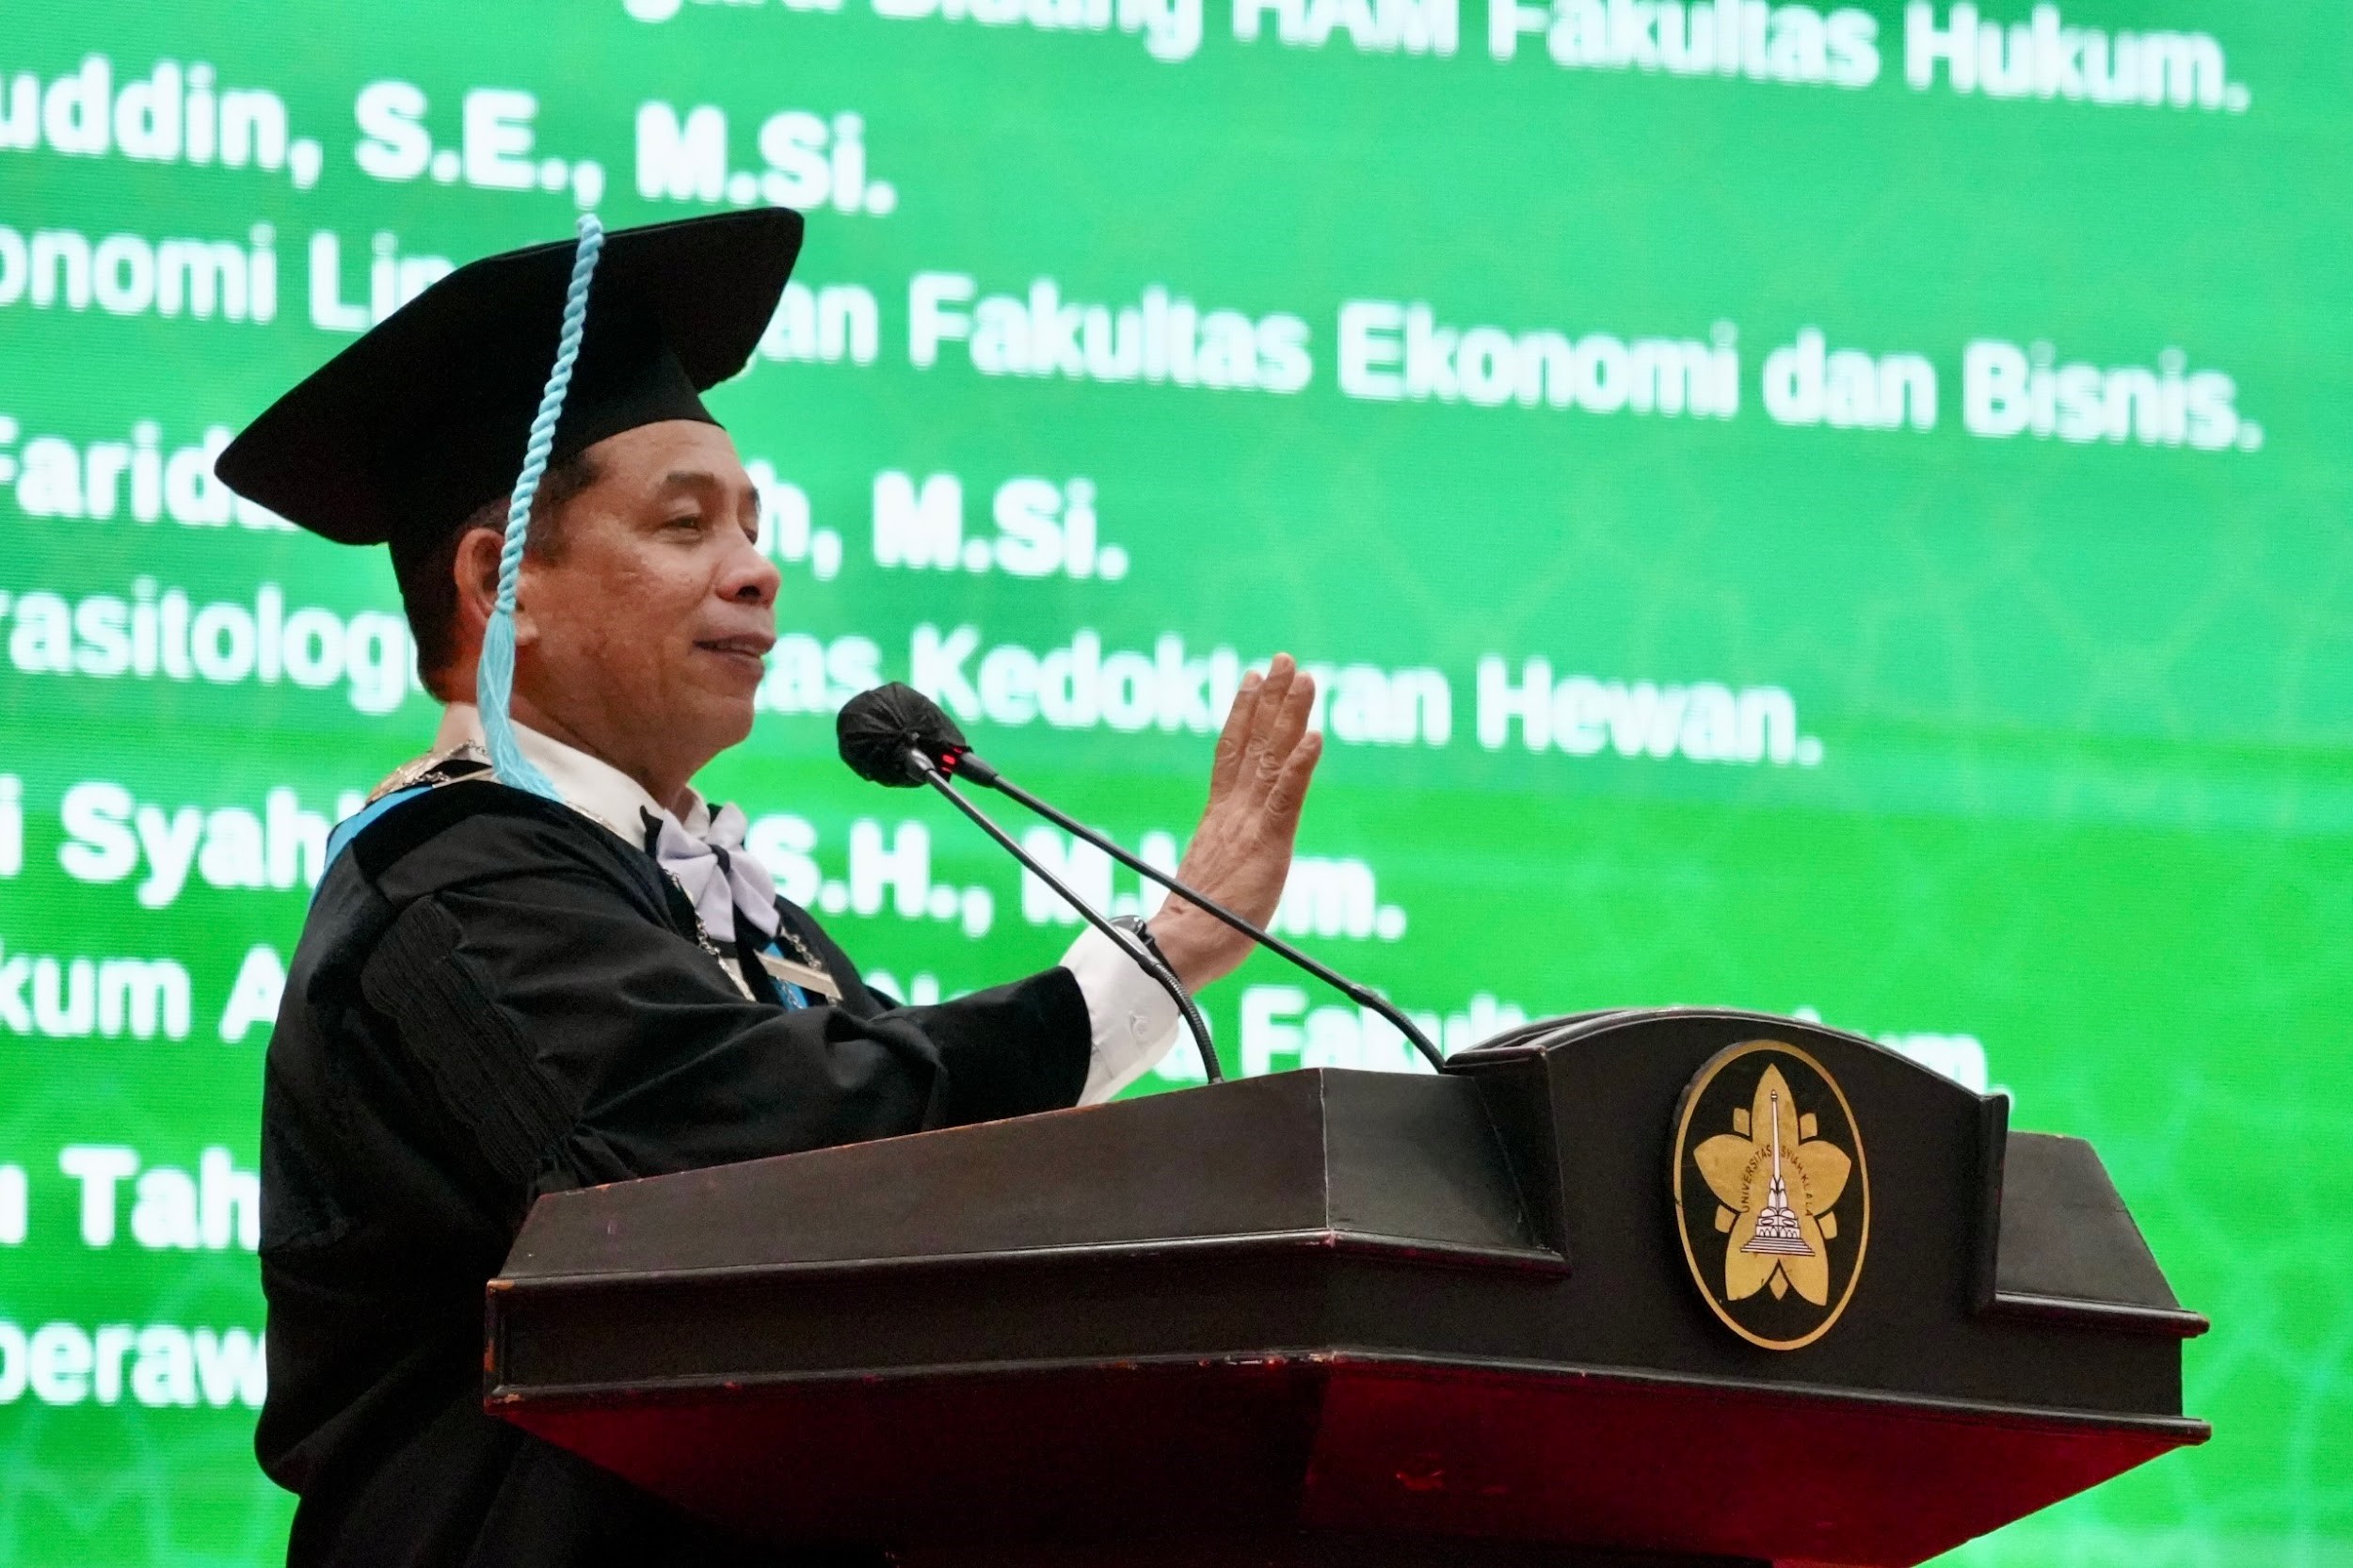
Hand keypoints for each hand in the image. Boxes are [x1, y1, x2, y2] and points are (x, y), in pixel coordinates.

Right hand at [1151, 654, 1322, 990]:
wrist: (1180, 950)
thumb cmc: (1195, 930)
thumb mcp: (1208, 883)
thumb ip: (1216, 862)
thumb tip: (1213, 865)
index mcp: (1218, 819)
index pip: (1232, 755)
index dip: (1245, 714)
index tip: (1253, 679)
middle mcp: (1232, 812)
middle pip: (1254, 743)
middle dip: (1270, 698)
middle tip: (1283, 659)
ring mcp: (1249, 824)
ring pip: (1271, 757)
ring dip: (1289, 714)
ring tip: (1303, 676)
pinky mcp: (1267, 844)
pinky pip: (1287, 797)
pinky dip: (1301, 764)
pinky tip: (1316, 736)